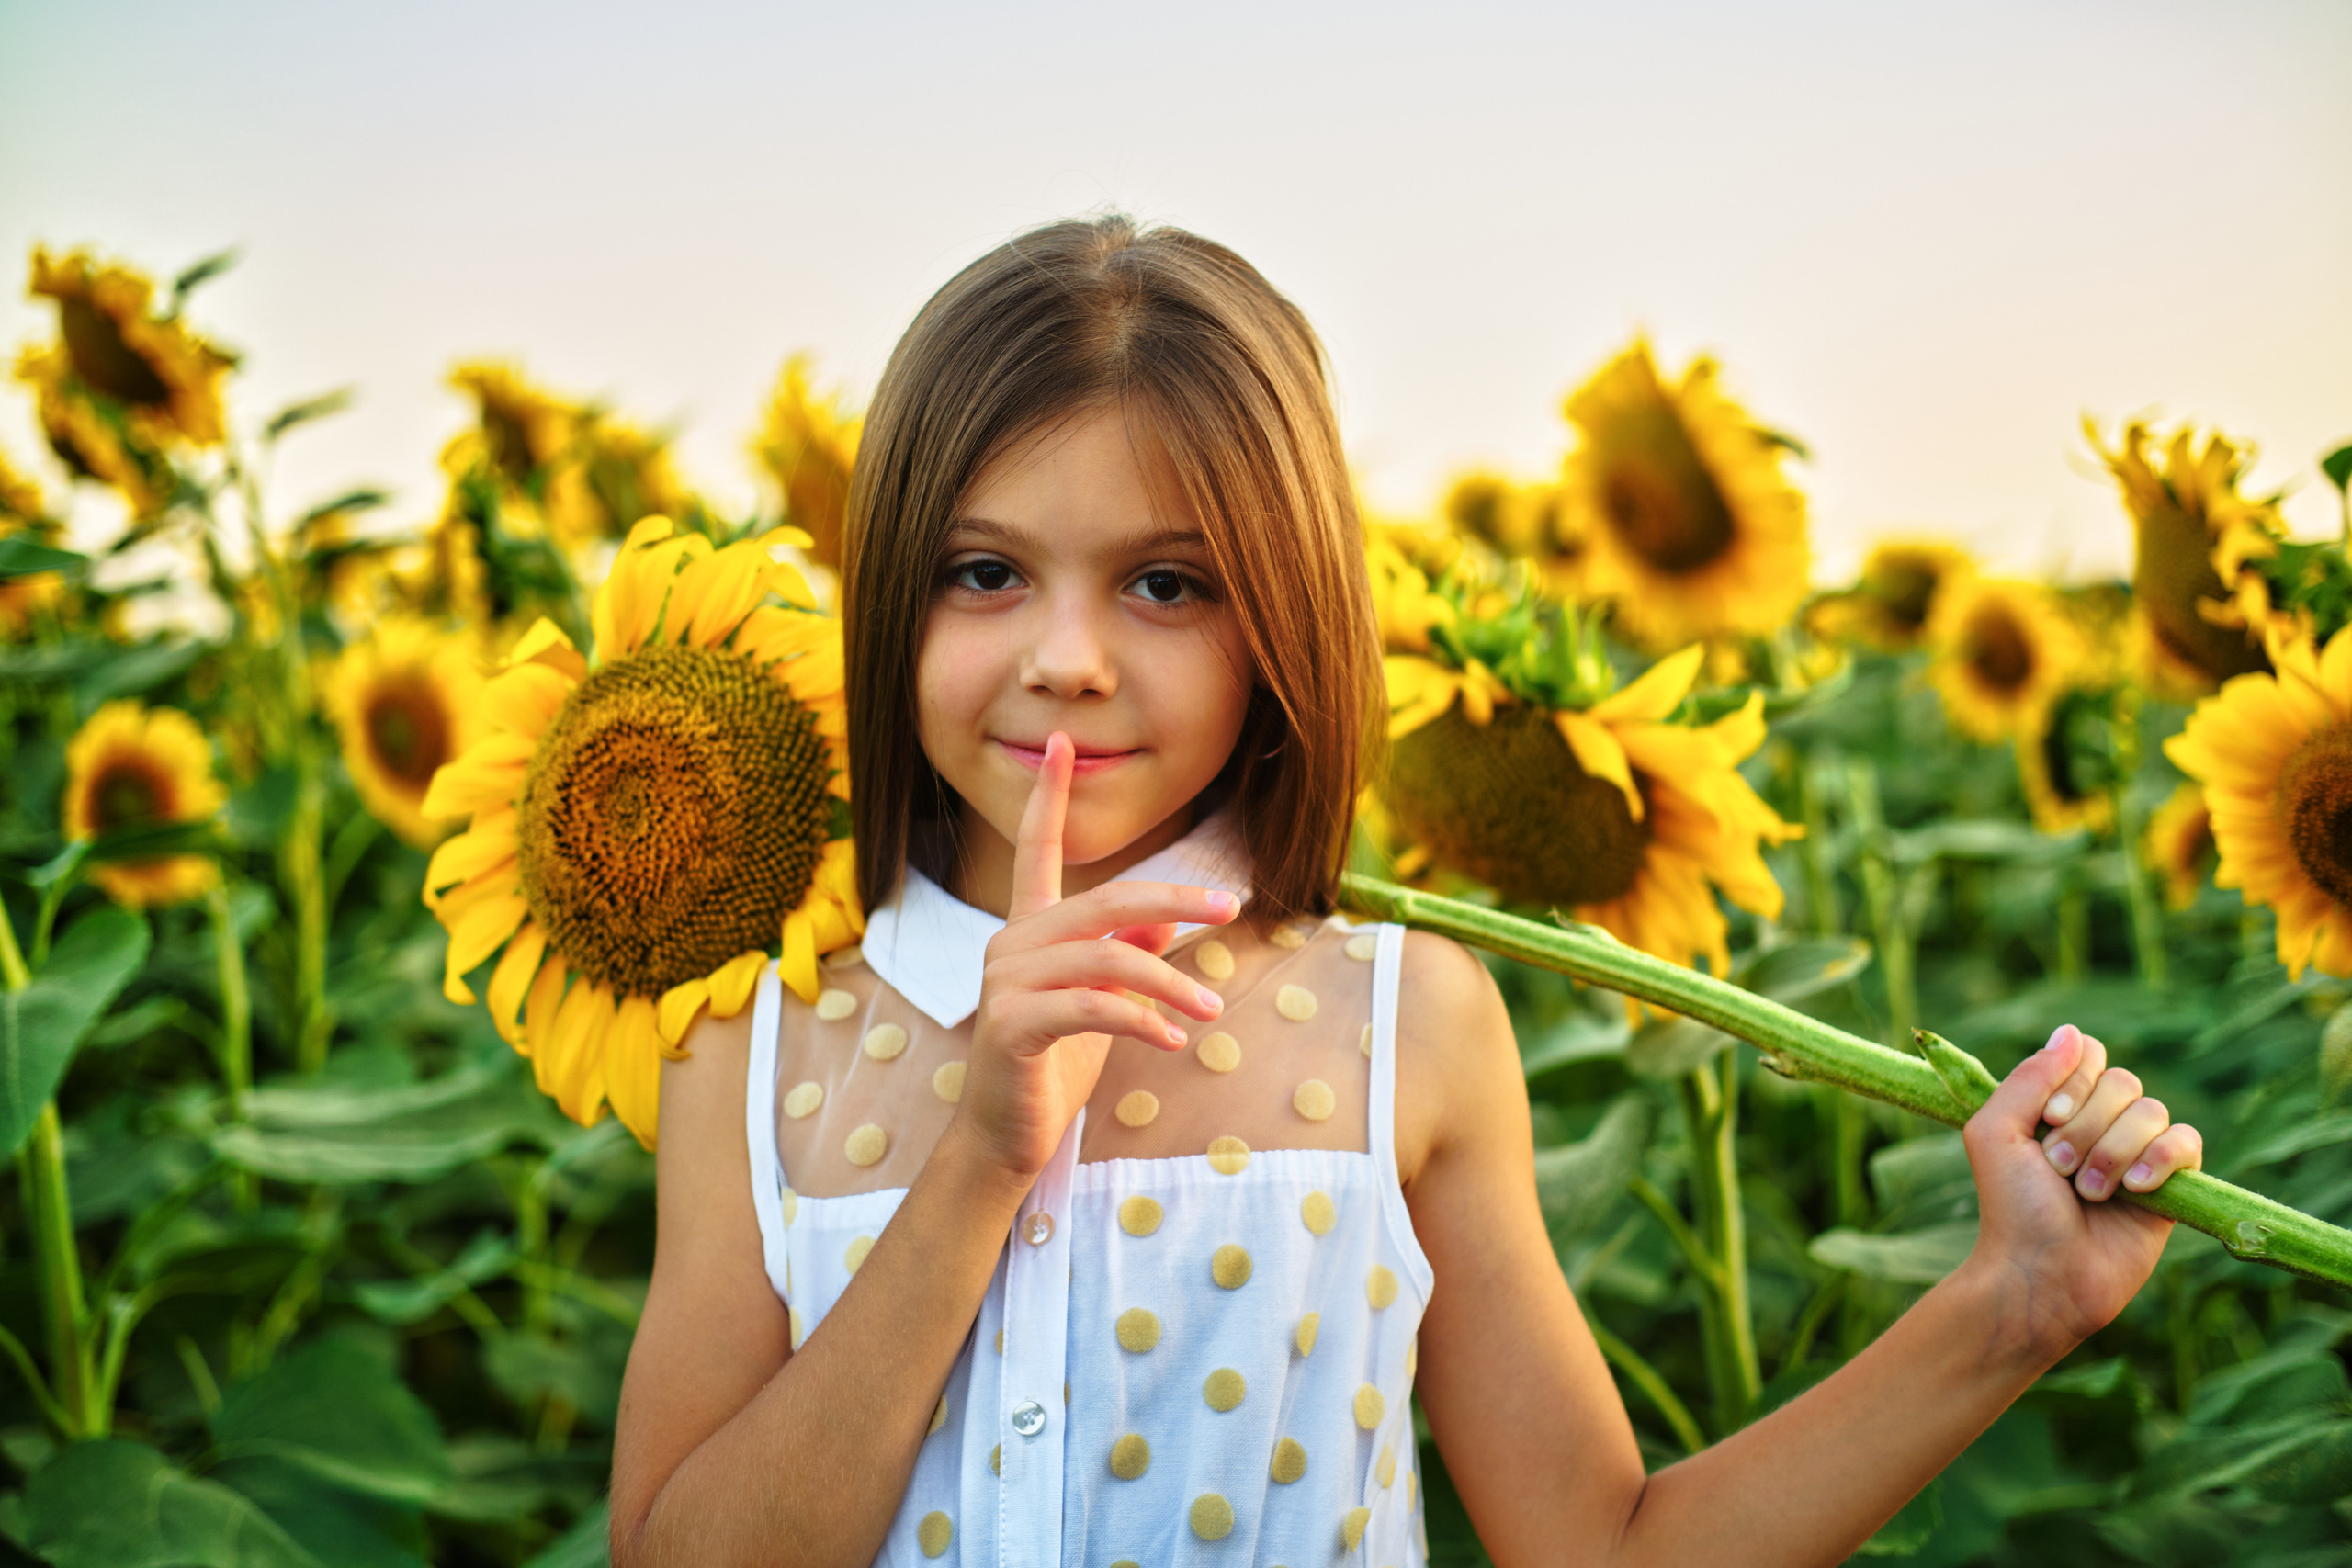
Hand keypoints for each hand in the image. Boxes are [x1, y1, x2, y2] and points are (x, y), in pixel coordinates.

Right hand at [947, 732, 1238, 1183]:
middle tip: (1228, 907)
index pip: (1036, 848)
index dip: (1049, 796)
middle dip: (1174, 898)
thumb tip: (1167, 917)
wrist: (1007, 1136)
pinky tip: (1172, 1038)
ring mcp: (1006, 982)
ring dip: (1170, 983)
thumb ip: (1127, 955)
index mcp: (1030, 928)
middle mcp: (1012, 943)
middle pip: (1106, 901)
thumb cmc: (1055, 1064)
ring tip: (1211, 1010)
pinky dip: (1140, 1019)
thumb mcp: (1103, 1002)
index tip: (1064, 743)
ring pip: (1107, 958)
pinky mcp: (1010, 1023)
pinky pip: (1091, 1007)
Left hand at [1959, 1023, 2204, 1358]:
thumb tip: (2072, 1031)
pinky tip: (2135, 1190)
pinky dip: (2161, 1160)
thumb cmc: (2011, 1207)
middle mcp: (2101, 1123)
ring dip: (2114, 1151)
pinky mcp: (2172, 1186)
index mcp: (2059, 1104)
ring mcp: (2138, 1153)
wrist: (2041, 1275)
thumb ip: (2031, 1078)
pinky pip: (2188, 1142)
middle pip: (2123, 1082)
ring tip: (2089, 1192)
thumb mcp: (1996, 1132)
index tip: (2047, 1117)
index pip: (2088, 1055)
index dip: (2073, 1080)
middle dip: (2086, 1126)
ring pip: (2153, 1112)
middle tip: (2058, 1169)